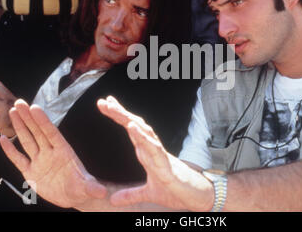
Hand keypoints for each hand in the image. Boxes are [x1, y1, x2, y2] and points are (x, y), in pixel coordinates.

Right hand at [0, 99, 106, 207]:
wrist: (73, 196)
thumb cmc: (82, 188)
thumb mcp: (87, 188)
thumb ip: (91, 188)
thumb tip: (101, 192)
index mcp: (64, 152)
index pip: (52, 133)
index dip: (43, 121)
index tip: (35, 107)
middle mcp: (50, 153)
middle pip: (37, 132)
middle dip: (28, 117)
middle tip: (20, 102)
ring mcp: (40, 161)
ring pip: (27, 141)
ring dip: (20, 127)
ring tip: (13, 111)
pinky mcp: (31, 172)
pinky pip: (18, 159)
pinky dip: (10, 150)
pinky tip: (2, 138)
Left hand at [97, 96, 213, 211]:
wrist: (198, 197)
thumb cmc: (177, 191)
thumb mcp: (148, 194)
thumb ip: (131, 194)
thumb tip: (113, 199)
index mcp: (147, 153)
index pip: (132, 130)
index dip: (119, 117)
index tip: (106, 104)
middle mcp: (152, 149)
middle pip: (135, 126)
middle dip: (119, 113)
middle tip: (104, 101)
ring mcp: (160, 155)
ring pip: (143, 132)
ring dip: (128, 119)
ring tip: (113, 109)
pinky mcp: (166, 164)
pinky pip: (153, 147)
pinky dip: (142, 136)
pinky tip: (131, 127)